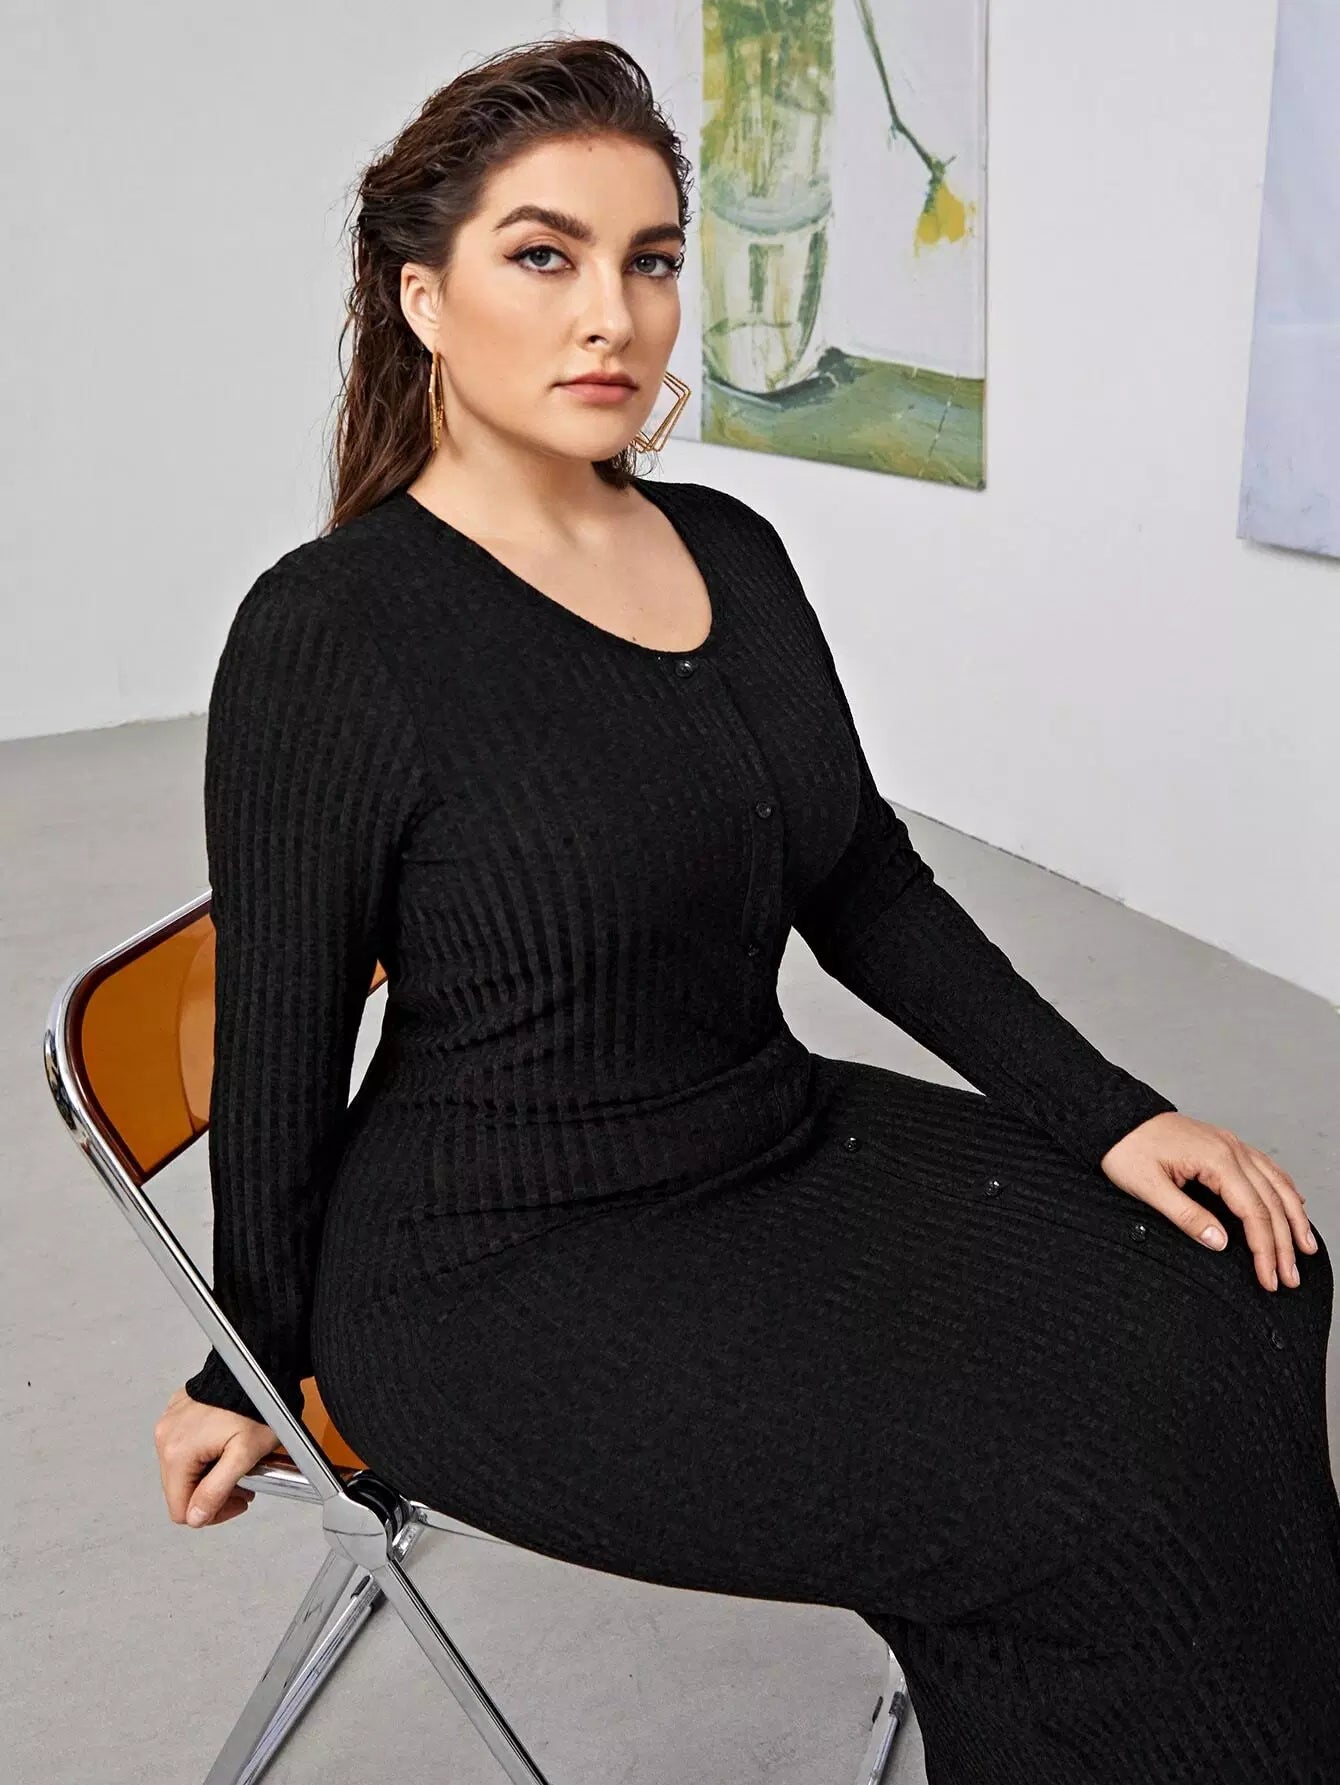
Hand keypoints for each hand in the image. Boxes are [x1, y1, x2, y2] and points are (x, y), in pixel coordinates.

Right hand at [154, 1385, 277, 1526]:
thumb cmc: (257, 1405)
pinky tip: (224, 1444)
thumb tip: (196, 1517)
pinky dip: (204, 1453)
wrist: (258, 1365)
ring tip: (235, 1460)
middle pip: (180, 1490)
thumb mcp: (244, 1455)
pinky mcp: (177, 1413)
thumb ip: (217, 1491)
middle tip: (243, 1482)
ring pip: (182, 1470)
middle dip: (212, 1493)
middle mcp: (165, 1436)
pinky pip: (184, 1446)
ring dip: (209, 1473)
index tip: (237, 1499)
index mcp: (177, 1451)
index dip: (211, 1513)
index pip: (180, 1509)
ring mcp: (169, 1423)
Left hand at [1099, 1111, 1316, 1292]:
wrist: (1114, 1116)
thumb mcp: (1147, 1187)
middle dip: (1284, 1243)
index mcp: (1216, 1159)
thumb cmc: (1125, 1149)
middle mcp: (1231, 1149)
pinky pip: (1265, 1168)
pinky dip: (1284, 1189)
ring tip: (1306, 1248)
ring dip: (1294, 1218)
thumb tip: (1220, 1243)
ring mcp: (1230, 1144)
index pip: (1253, 1211)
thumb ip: (1186, 1216)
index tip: (1269, 1277)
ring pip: (1276, 1184)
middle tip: (1290, 1277)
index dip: (1264, 1248)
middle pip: (1270, 1201)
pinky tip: (1294, 1204)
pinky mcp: (1224, 1144)